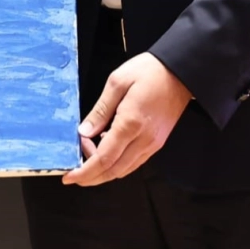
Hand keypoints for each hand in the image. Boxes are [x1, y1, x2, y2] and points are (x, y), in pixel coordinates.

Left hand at [62, 53, 191, 186]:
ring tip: (88, 151)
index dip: (84, 172)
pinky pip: (134, 162)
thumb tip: (84, 132)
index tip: (69, 176)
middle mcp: (143, 140)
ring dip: (103, 170)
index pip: (104, 159)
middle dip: (91, 176)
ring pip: (124, 170)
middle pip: (113, 171)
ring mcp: (152, 144)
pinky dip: (117, 163)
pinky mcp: (157, 143)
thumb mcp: (117, 82)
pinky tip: (107, 149)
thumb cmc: (149, 72)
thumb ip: (100, 110)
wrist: (181, 72)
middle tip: (74, 169)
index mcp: (130, 124)